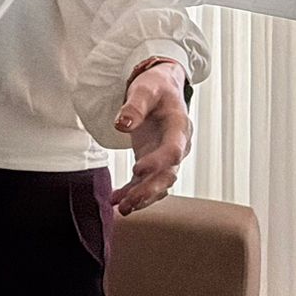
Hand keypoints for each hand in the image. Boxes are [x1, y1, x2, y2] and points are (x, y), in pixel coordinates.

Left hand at [110, 61, 190, 215]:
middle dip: (149, 190)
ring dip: (142, 197)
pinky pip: (146, 181)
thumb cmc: (156, 87)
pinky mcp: (153, 160)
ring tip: (122, 209)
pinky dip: (132, 192)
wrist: (162, 88)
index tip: (137, 169)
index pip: (174, 150)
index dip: (158, 162)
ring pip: (159, 183)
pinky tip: (116, 200)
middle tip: (130, 203)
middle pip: (168, 174)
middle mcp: (177, 146)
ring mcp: (165, 156)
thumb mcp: (145, 89)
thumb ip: (134, 106)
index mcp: (180, 127)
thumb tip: (122, 124)